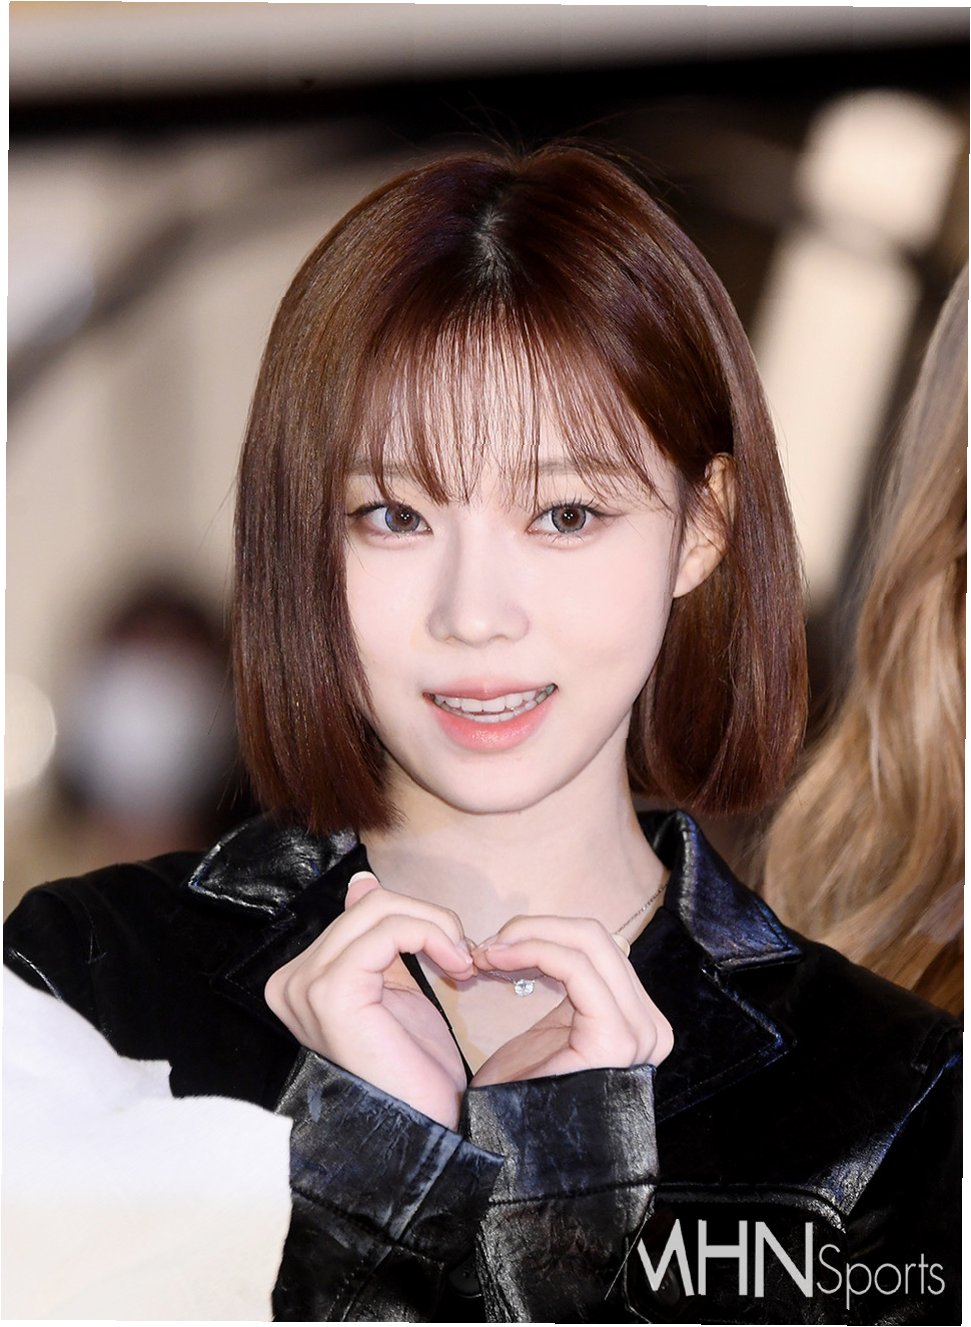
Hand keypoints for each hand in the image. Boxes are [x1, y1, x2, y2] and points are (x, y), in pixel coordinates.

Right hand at [264, 873, 473, 1129]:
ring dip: (436, 927)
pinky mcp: (332, 991)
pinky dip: (432, 936)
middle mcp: (290, 981)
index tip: (450, 952)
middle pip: (370, 902)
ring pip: (381, 908)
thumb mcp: (395, 987)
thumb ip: (375, 938)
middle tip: (463, 958)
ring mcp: (304, 986)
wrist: (422, 1128)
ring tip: (461, 963)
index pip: (359, 909)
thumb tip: (360, 882)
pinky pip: (389, 930)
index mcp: (300, 978)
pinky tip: (456, 968)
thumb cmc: (412, 1069)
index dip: (413, 920)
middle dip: (428, 920)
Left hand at [469, 916, 672, 1086]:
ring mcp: (639, 1033)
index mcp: (638, 1020)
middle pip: (595, 936)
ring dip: (530, 937)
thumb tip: (553, 935)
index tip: (496, 945)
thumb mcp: (554, 1027)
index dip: (545, 932)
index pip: (600, 945)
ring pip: (588, 942)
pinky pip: (576, 966)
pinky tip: (498, 959)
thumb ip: (569, 986)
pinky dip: (534, 949)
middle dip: (536, 929)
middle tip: (488, 945)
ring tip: (487, 953)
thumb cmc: (523, 1094)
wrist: (508, 1151)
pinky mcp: (615, 1037)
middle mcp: (649, 1026)